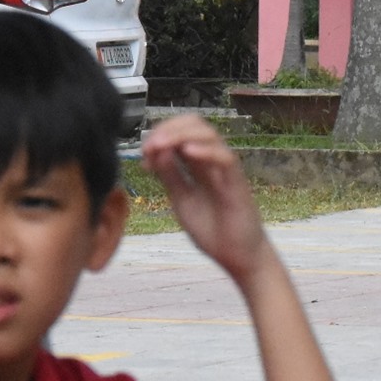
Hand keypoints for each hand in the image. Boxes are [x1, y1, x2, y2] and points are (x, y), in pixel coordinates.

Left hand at [140, 115, 271, 281]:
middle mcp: (213, 161)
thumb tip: (155, 151)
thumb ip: (170, 176)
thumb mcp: (182, 200)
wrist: (237, 257)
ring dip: (180, 134)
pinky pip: (224, 158)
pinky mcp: (237, 183)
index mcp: (198, 164)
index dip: (160, 134)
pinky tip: (186, 151)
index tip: (143, 154)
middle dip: (168, 128)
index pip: (181, 131)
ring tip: (160, 146)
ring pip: (209, 134)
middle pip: (195, 124)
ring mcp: (226, 170)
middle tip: (149, 146)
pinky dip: (205, 150)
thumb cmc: (213, 230)